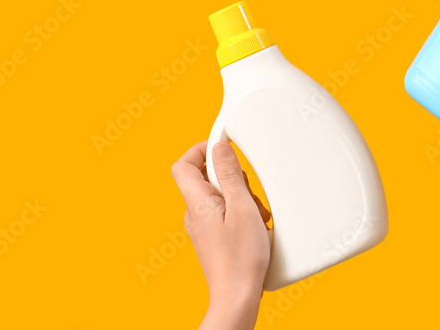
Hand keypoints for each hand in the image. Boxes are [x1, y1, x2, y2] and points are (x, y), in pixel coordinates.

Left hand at [172, 141, 271, 329]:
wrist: (237, 297)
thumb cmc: (241, 258)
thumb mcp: (242, 208)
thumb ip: (229, 175)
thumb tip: (219, 148)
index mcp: (197, 202)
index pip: (183, 164)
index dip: (201, 148)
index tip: (223, 143)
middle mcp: (195, 213)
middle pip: (206, 176)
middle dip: (232, 176)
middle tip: (248, 189)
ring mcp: (204, 226)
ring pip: (220, 194)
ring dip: (242, 196)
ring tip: (255, 214)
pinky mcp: (214, 236)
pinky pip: (226, 211)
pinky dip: (242, 211)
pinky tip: (256, 225)